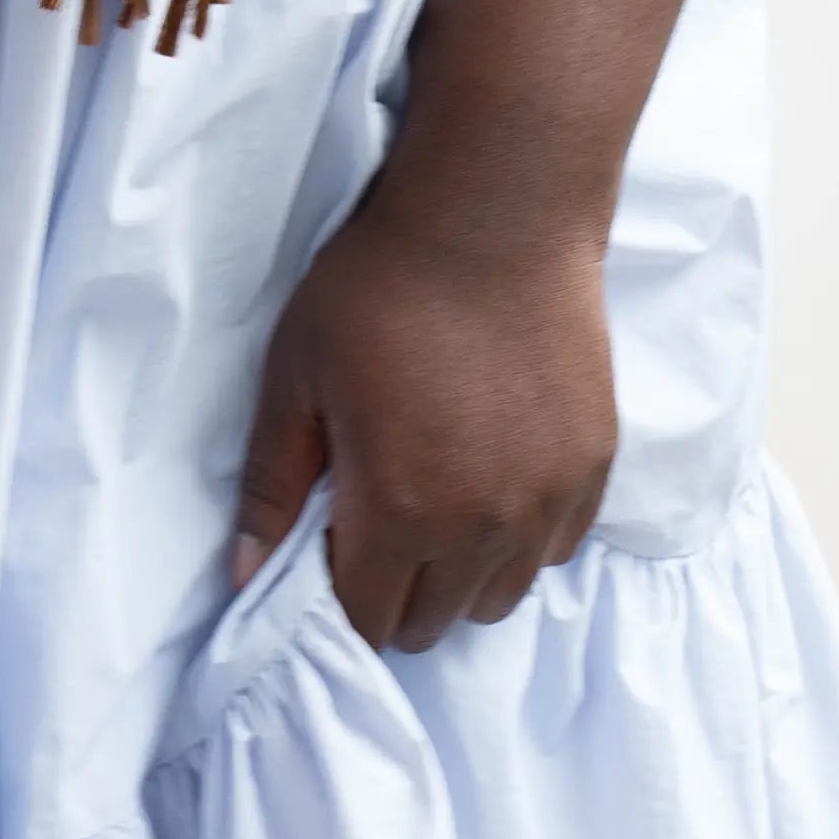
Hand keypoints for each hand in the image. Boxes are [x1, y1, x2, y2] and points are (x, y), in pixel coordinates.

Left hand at [232, 177, 618, 653]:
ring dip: (462, 576)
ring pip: (500, 596)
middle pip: (435, 623)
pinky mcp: (594, 465)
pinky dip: (521, 539)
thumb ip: (270, 486)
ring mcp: (546, 501)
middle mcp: (481, 527)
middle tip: (378, 526)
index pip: (369, 620)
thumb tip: (245, 576)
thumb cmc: (379, 287)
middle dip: (397, 594)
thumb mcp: (295, 377)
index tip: (332, 548)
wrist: (494, 215)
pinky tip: (493, 480)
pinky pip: (556, 548)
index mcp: (397, 511)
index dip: (340, 596)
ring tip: (437, 507)